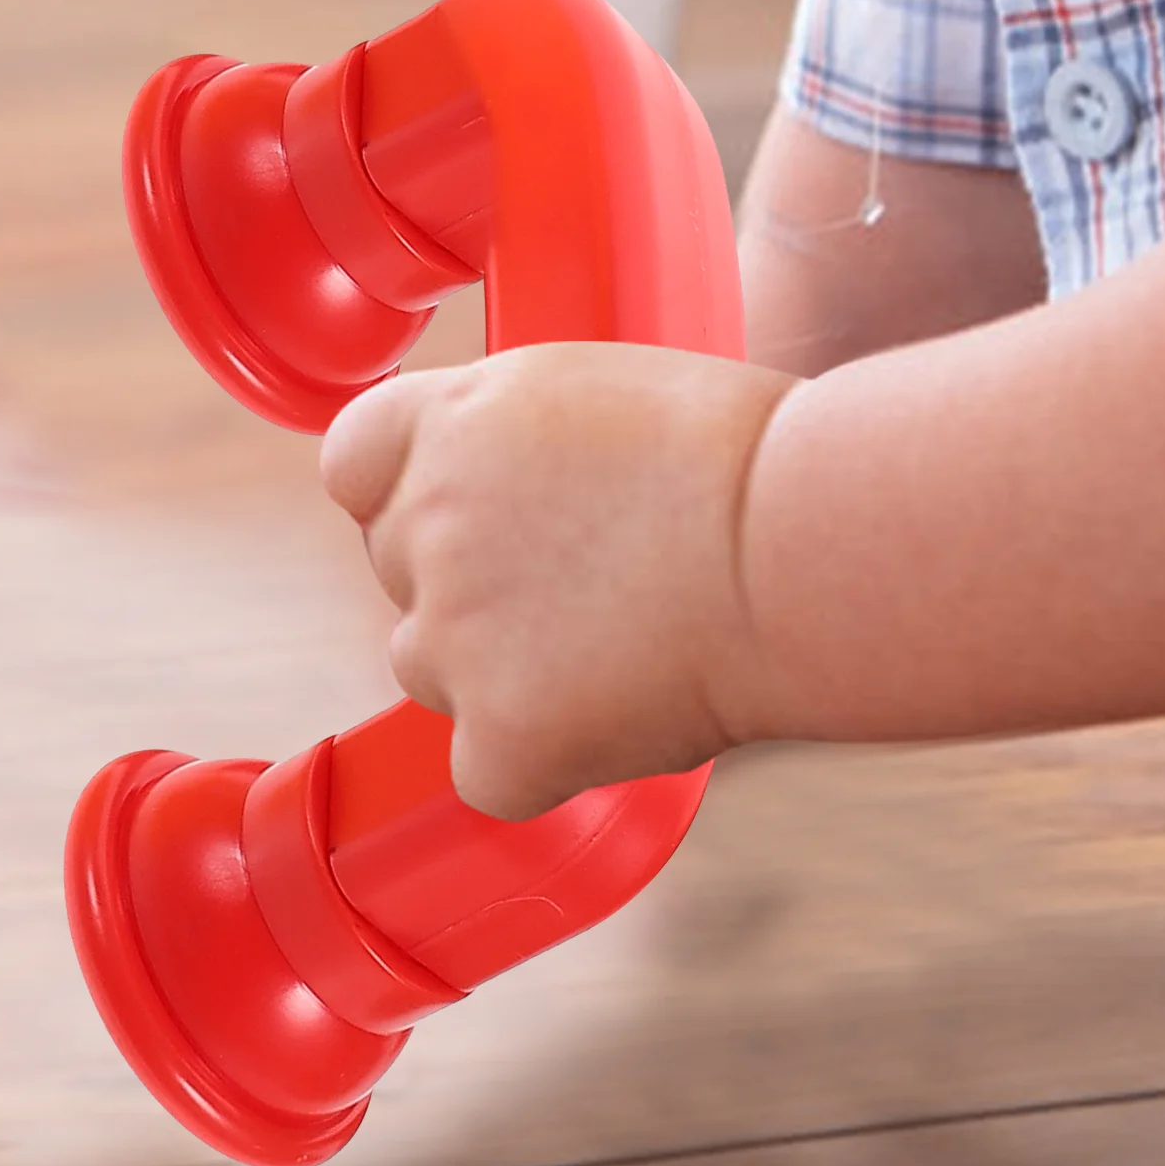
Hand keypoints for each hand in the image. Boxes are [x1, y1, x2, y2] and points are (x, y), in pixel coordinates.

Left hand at [321, 342, 792, 819]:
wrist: (807, 545)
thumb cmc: (743, 457)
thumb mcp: (595, 395)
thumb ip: (510, 440)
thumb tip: (491, 486)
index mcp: (447, 421)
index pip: (356, 463)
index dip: (409, 491)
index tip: (470, 511)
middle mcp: (425, 524)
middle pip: (401, 571)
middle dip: (469, 580)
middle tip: (586, 582)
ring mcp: (452, 638)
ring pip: (432, 670)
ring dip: (498, 669)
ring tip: (620, 644)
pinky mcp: (498, 739)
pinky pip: (488, 769)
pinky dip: (544, 761)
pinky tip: (627, 716)